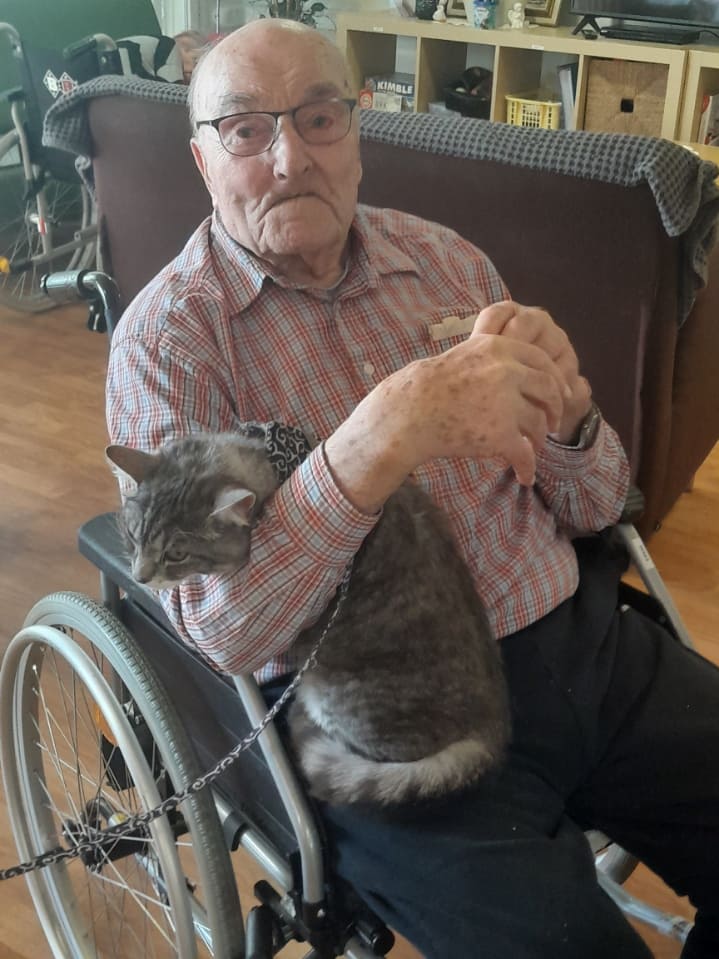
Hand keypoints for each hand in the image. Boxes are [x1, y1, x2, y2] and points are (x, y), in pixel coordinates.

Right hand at [325, 302, 576, 512]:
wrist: (409, 413)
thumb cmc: (431, 387)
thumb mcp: (466, 354)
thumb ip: (496, 356)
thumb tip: (525, 370)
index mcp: (500, 349)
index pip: (542, 361)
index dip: (556, 380)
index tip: (562, 395)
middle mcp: (507, 371)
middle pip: (548, 390)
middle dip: (555, 410)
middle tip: (553, 425)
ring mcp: (505, 403)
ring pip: (538, 424)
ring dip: (539, 440)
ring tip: (533, 450)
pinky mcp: (500, 434)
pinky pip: (524, 454)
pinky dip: (528, 467)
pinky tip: (525, 476)